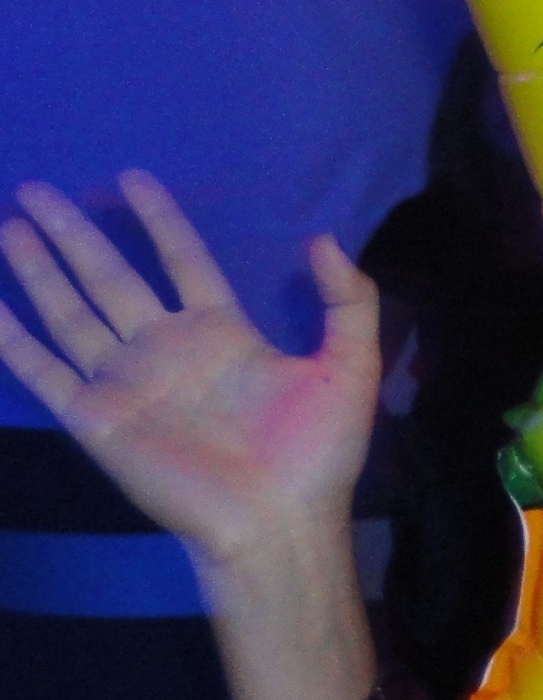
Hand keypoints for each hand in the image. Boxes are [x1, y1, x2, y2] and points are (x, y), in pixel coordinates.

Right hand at [0, 174, 379, 562]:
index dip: (159, 219)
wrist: (281, 522)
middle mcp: (167, 350)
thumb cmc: (318, 453)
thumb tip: (323, 237)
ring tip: (10, 225)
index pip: (182, 259)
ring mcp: (128, 383)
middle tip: (39, 188)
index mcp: (222, 333)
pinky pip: (45, 372)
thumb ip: (347, 299)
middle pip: (112, 276)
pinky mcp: (99, 419)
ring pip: (72, 312)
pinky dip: (12, 339)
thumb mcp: (352, 366)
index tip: (132, 177)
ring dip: (40, 270)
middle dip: (76, 233)